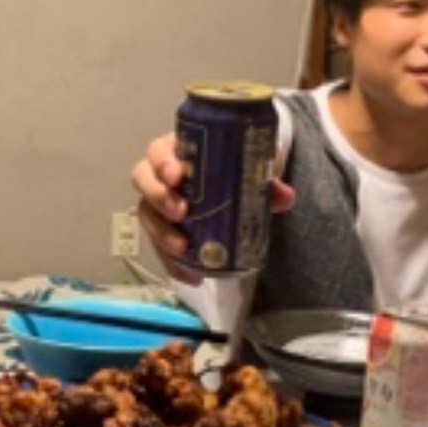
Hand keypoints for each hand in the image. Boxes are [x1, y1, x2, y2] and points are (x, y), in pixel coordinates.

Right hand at [130, 132, 296, 285]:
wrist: (235, 180)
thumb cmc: (235, 164)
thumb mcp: (251, 165)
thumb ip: (266, 178)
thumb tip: (284, 197)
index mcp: (178, 150)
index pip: (159, 150)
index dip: (162, 162)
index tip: (178, 176)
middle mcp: (160, 174)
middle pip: (143, 179)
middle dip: (158, 197)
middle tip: (181, 212)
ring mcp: (159, 202)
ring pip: (146, 214)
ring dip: (161, 233)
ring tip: (182, 248)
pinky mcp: (163, 229)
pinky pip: (158, 245)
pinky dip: (172, 263)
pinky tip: (189, 276)